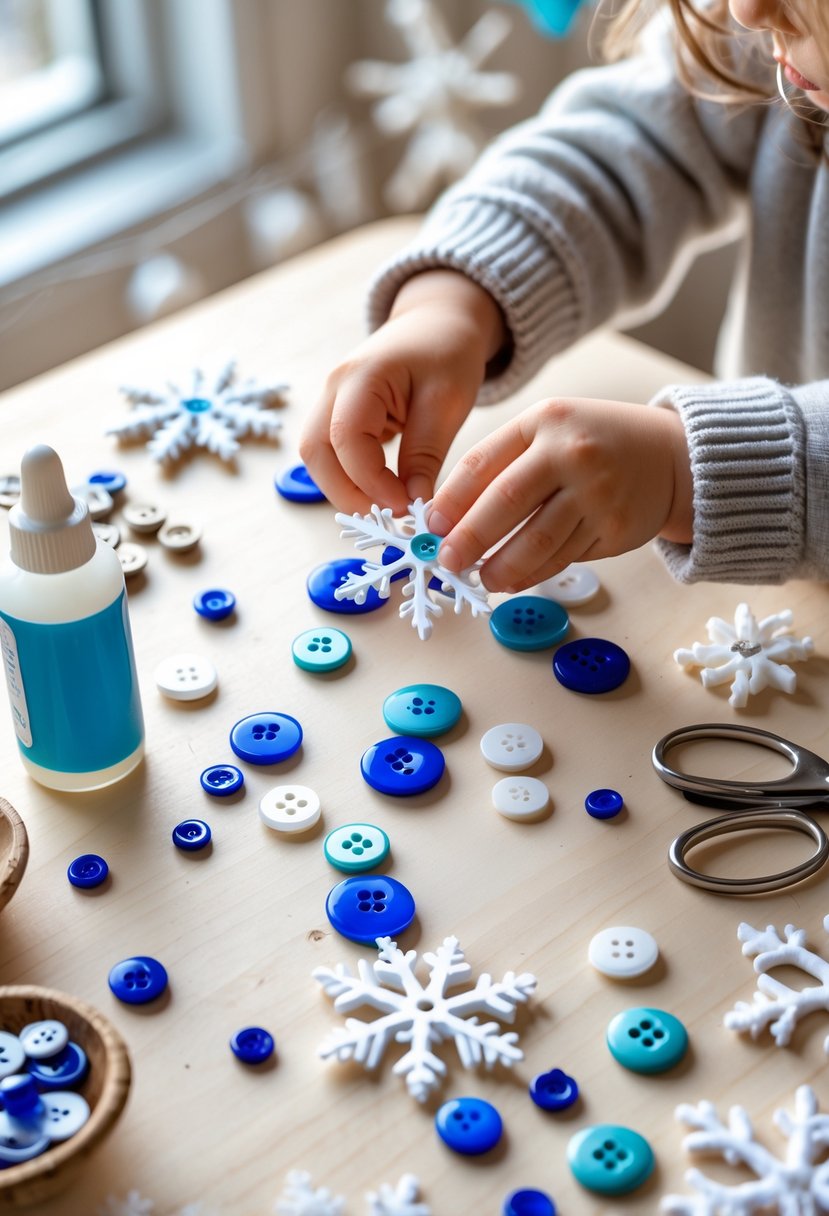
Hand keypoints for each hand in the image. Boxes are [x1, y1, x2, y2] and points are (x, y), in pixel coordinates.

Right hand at [299, 270, 505, 514]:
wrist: (438, 322)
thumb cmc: (447, 352)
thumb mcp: (448, 402)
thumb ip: (426, 454)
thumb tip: (414, 504)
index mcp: (361, 376)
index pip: (347, 440)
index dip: (371, 481)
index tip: (405, 506)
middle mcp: (334, 387)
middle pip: (315, 452)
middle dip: (345, 494)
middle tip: (386, 520)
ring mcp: (331, 401)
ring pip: (317, 457)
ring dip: (345, 489)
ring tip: (386, 510)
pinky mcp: (339, 414)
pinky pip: (332, 454)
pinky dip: (351, 478)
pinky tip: (382, 493)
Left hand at [428, 395, 692, 590]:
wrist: (672, 456)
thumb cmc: (596, 444)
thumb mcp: (550, 430)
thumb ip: (504, 463)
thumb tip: (451, 516)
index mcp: (544, 422)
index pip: (483, 463)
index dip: (451, 500)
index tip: (431, 527)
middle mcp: (571, 453)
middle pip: (505, 502)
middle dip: (469, 538)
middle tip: (448, 562)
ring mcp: (596, 492)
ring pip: (536, 540)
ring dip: (502, 567)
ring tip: (483, 578)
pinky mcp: (615, 527)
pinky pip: (563, 557)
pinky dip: (533, 574)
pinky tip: (514, 580)